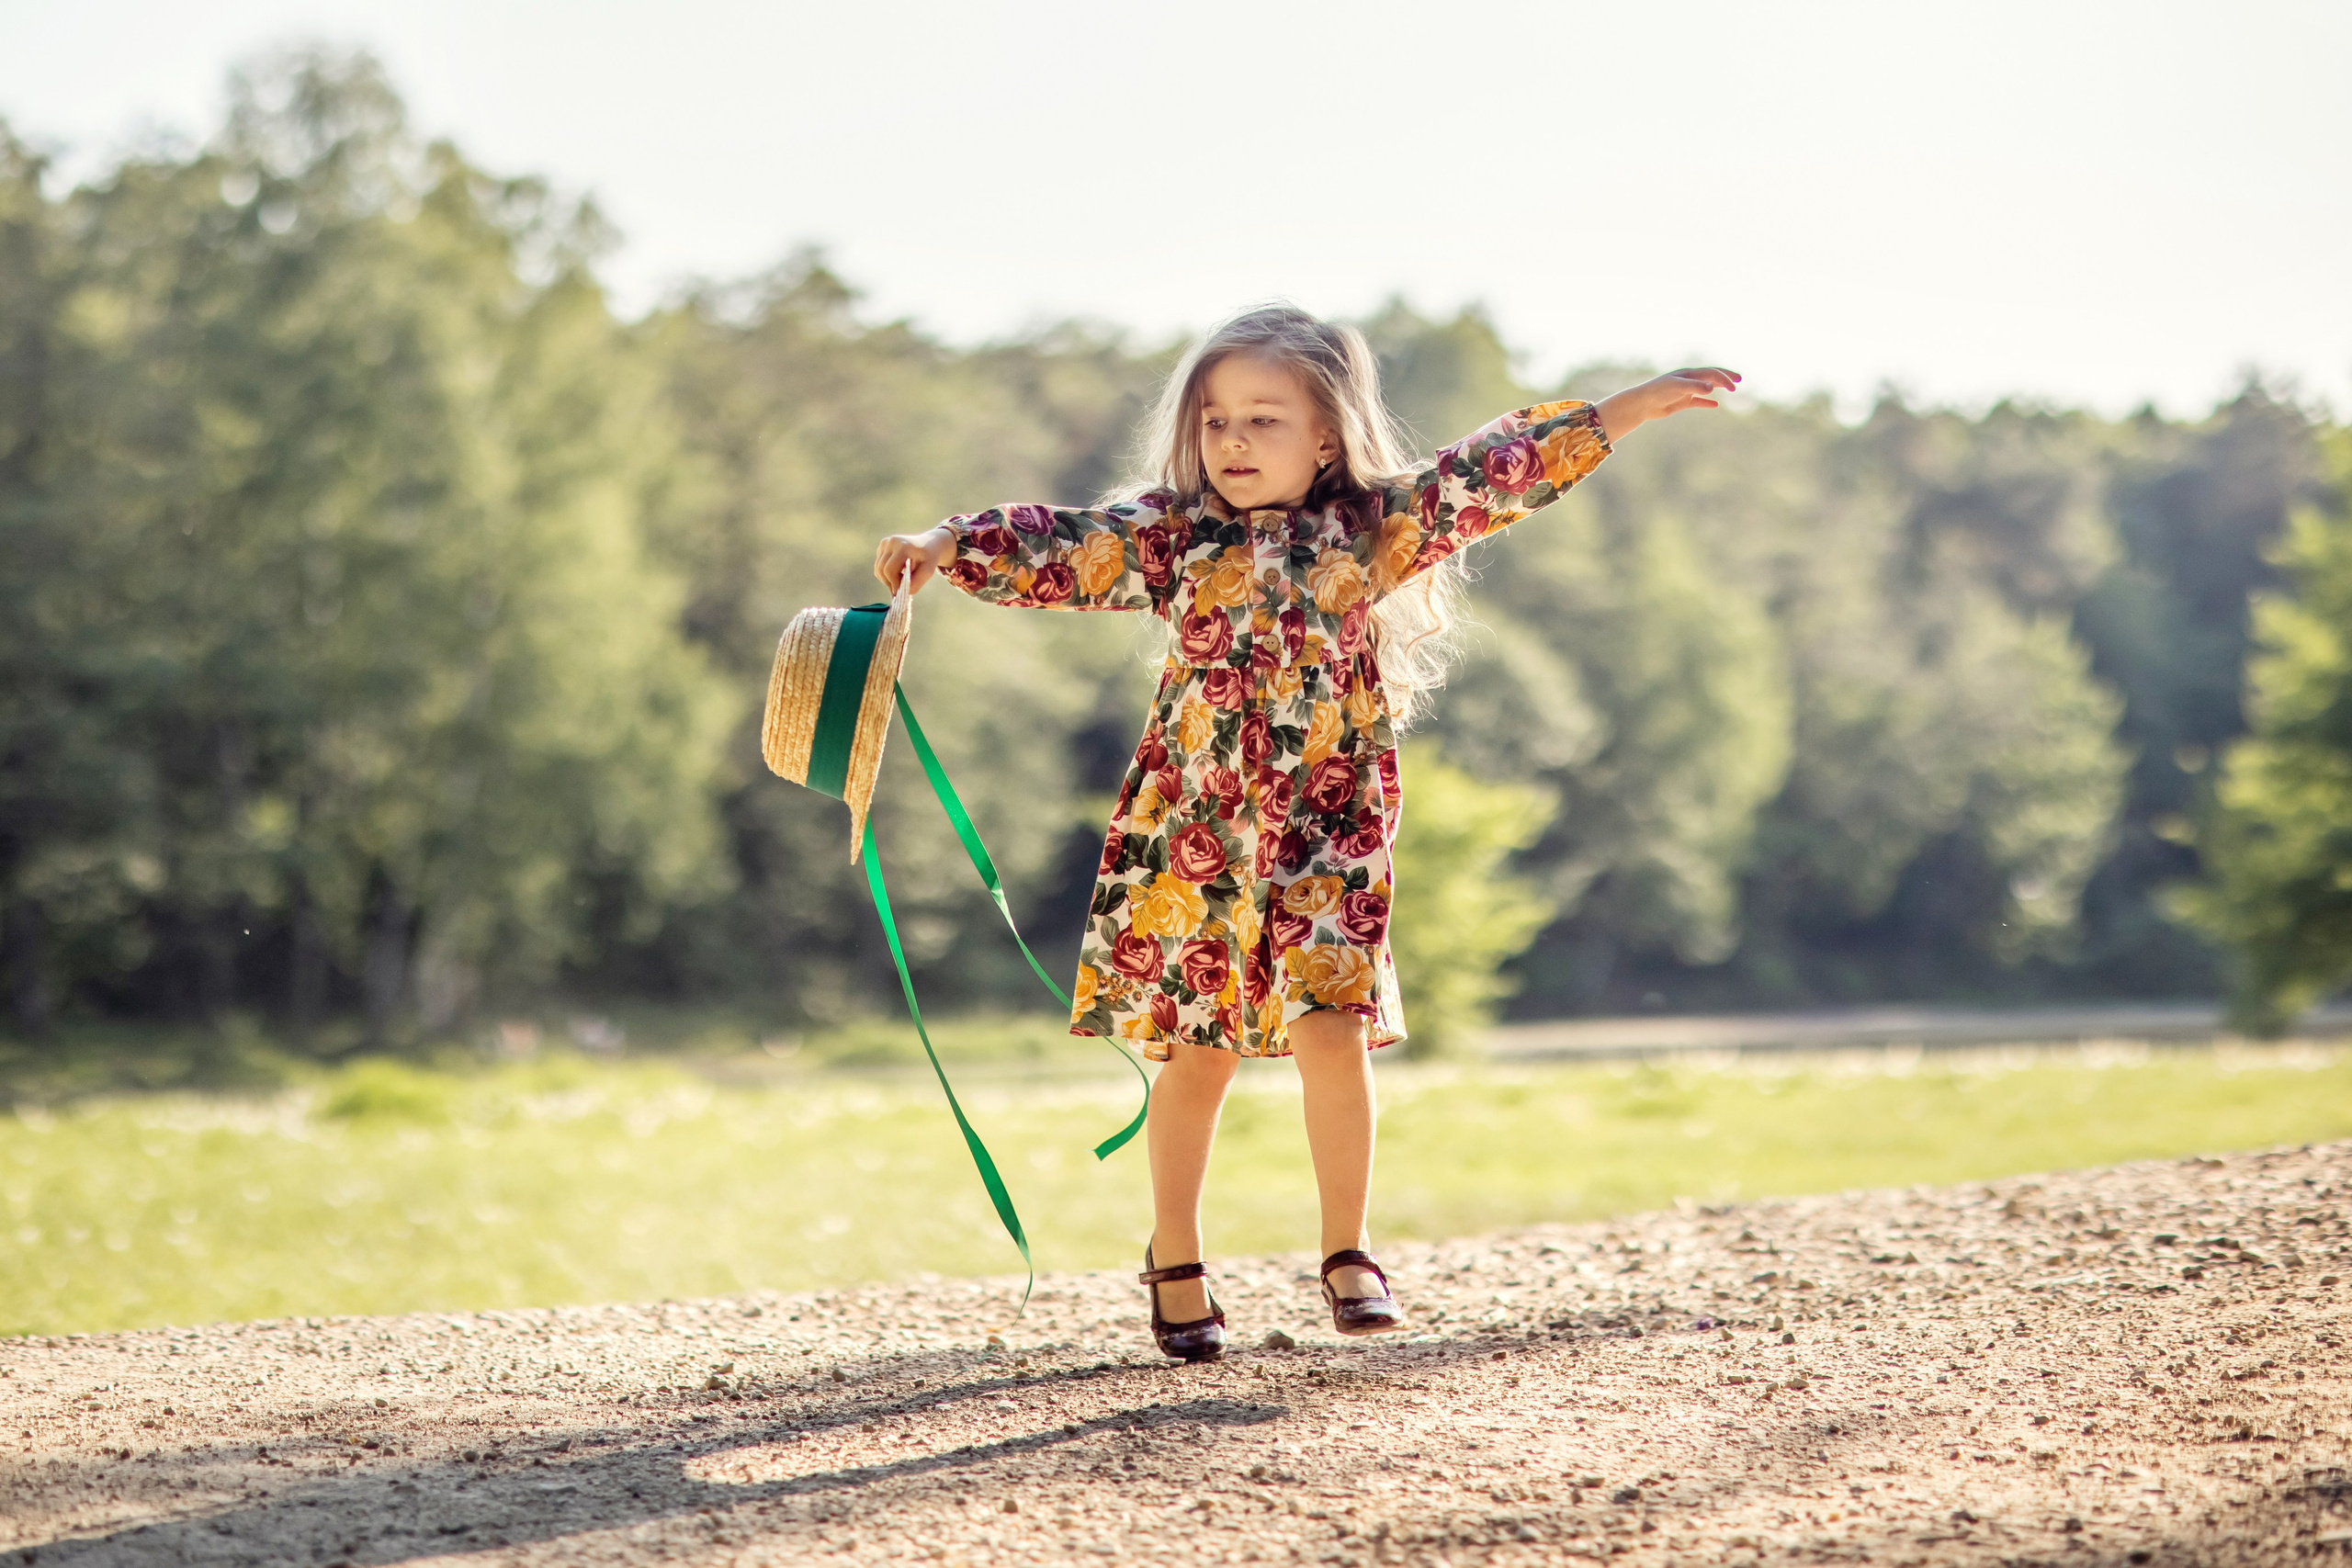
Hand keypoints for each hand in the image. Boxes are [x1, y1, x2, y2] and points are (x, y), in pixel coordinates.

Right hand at [874, 524, 956, 593]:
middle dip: (888, 582)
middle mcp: (892, 541)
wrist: (928, 544)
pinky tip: (897, 572)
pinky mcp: (882, 545)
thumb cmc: (928, 558)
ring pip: (878, 567)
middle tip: (898, 590)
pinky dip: (885, 572)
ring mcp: (886, 542)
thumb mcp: (928, 570)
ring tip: (899, 581)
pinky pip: (879, 564)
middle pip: (881, 568)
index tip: (899, 592)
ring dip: (886, 578)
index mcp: (904, 546)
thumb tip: (905, 592)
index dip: (893, 583)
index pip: (890, 569)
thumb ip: (918, 582)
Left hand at [1594, 368, 1741, 443]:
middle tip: (1740, 380)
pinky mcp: (1681, 402)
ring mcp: (1686, 391)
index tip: (1734, 387)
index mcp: (1689, 374)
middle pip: (1711, 376)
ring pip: (1706, 387)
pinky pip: (1697, 401)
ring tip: (1731, 389)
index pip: (1711, 373)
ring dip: (1718, 386)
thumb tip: (1712, 388)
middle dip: (1726, 377)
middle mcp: (1688, 380)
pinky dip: (1707, 402)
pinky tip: (1715, 404)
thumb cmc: (1658, 392)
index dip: (1724, 378)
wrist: (1643, 404)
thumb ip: (1695, 387)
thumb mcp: (1678, 388)